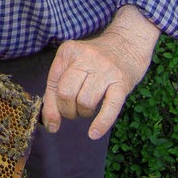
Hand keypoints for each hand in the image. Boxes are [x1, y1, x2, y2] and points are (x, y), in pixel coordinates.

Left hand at [41, 5, 159, 139]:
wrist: (127, 44)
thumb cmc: (95, 60)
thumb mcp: (73, 64)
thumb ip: (58, 88)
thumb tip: (50, 123)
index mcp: (68, 51)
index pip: (53, 84)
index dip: (51, 108)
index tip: (52, 124)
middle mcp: (85, 57)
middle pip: (65, 93)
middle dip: (67, 110)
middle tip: (74, 111)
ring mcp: (104, 69)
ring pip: (84, 101)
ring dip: (83, 113)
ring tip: (87, 108)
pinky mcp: (121, 82)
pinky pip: (109, 107)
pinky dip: (100, 124)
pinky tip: (94, 133)